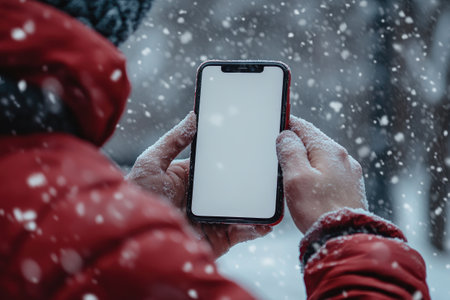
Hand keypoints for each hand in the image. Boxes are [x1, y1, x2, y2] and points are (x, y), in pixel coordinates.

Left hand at [127, 111, 271, 257]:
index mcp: (194, 178)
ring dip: (260, 204)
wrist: (134, 238)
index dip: (239, 156)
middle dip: (256, 180)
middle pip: (238, 186)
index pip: (222, 164)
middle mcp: (207, 198)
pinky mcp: (220, 239)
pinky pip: (243, 232)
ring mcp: (215, 218)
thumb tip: (193, 116)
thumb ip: (173, 141)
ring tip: (275, 197)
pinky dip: (257, 227)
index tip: (257, 143)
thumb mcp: (151, 163)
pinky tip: (265, 221)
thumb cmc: (135, 198)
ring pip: (245, 208)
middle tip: (275, 170)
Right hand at [276, 115, 366, 232]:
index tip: (274, 127)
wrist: (344, 238)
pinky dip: (316, 176)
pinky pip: (328, 174)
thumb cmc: (317, 209)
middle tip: (278, 156)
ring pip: (321, 159)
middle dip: (295, 147)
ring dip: (306, 163)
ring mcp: (349, 174)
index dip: (286, 125)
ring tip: (291, 175)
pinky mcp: (350, 189)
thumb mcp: (296, 177)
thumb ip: (289, 151)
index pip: (303, 127)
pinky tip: (309, 189)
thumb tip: (286, 135)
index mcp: (329, 150)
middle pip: (313, 142)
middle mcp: (343, 158)